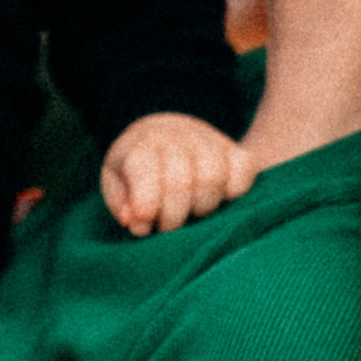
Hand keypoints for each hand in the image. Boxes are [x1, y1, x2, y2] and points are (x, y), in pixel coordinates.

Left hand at [99, 111, 258, 237]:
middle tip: (167, 226)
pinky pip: (244, 168)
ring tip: (192, 212)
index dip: (145, 204)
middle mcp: (175, 136)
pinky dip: (234, 190)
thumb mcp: (116, 182)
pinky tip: (219, 198)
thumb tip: (138, 224)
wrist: (165, 134)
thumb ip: (121, 203)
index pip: (144, 170)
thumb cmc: (138, 169)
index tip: (144, 223)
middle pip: (180, 181)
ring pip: (213, 177)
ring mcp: (208, 139)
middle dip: (173, 216)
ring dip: (202, 206)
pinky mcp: (234, 148)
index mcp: (141, 144)